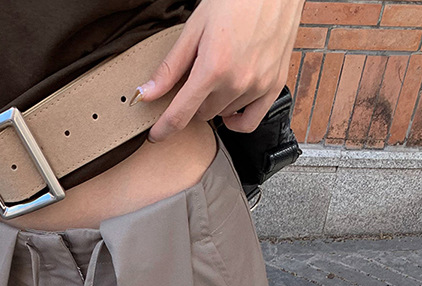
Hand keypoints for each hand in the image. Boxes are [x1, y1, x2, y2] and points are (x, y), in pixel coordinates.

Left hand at [137, 0, 305, 138]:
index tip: (155, 135)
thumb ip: (170, 67)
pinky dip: (237, 120)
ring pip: (223, 115)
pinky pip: (251, 122)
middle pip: (202, 114)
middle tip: (196, 77)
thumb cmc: (234, 0)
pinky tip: (230, 106)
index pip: (180, 115)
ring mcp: (258, 86)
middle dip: (194, 101)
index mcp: (212, 69)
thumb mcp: (194, 29)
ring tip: (219, 74)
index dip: (163, 129)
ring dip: (215, 103)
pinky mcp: (275, 86)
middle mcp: (237, 83)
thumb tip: (146, 93)